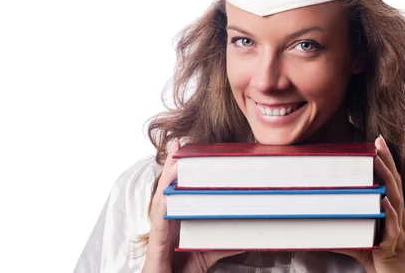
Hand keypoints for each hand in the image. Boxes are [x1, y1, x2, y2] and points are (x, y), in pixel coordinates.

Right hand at [142, 140, 241, 272]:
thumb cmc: (181, 270)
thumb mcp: (207, 252)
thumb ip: (224, 242)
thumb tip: (249, 235)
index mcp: (177, 219)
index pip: (180, 190)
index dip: (183, 170)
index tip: (191, 151)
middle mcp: (166, 220)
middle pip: (169, 188)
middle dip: (174, 165)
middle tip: (182, 144)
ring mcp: (159, 229)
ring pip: (161, 197)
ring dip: (167, 176)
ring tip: (176, 158)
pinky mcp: (155, 241)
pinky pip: (158, 219)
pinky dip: (162, 203)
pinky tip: (167, 191)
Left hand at [333, 136, 404, 272]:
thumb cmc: (387, 263)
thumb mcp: (366, 244)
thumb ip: (350, 235)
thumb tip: (325, 231)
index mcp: (395, 215)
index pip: (392, 183)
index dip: (387, 163)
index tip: (378, 144)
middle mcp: (400, 218)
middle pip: (396, 184)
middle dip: (388, 162)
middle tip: (379, 142)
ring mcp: (400, 231)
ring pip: (396, 200)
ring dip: (387, 179)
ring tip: (378, 161)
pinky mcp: (395, 246)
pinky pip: (394, 227)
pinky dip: (390, 212)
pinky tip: (384, 200)